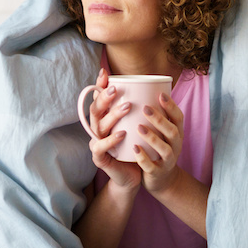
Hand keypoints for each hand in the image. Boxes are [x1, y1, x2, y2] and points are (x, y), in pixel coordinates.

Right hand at [87, 69, 141, 193]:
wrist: (134, 175)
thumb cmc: (135, 147)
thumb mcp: (137, 126)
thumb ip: (140, 109)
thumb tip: (153, 87)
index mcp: (104, 119)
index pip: (98, 99)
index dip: (99, 86)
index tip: (105, 72)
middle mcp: (97, 129)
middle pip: (95, 110)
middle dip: (104, 98)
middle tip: (116, 89)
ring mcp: (96, 143)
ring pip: (99, 126)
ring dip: (112, 115)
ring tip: (127, 107)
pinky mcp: (99, 158)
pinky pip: (101, 147)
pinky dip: (111, 140)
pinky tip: (122, 134)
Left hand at [133, 92, 183, 193]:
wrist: (160, 179)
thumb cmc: (156, 149)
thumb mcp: (159, 132)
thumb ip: (153, 116)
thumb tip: (139, 89)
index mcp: (176, 133)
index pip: (178, 117)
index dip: (172, 106)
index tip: (160, 94)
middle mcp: (176, 146)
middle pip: (173, 132)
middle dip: (160, 119)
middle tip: (145, 108)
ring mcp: (168, 161)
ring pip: (165, 149)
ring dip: (153, 137)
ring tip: (139, 127)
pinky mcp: (158, 173)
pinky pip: (152, 166)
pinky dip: (144, 158)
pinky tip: (134, 149)